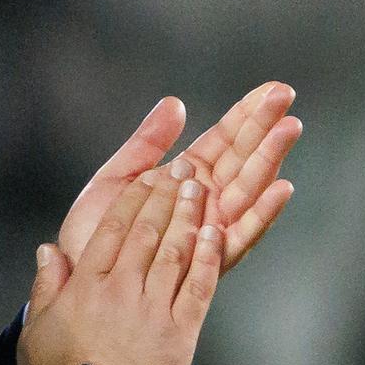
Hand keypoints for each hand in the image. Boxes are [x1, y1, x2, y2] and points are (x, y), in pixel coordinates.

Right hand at [18, 158, 223, 364]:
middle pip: (148, 233)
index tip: (148, 176)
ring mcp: (153, 310)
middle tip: (183, 169)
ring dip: (189, 216)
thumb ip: (46, 286)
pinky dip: (207, 256)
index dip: (133, 200)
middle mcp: (121, 290)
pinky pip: (197, 287)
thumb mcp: (38, 329)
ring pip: (174, 252)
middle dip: (167, 197)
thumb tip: (49, 249)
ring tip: (201, 188)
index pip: (114, 231)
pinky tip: (215, 232)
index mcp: (87, 286)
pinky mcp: (179, 333)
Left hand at [57, 85, 300, 275]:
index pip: (222, 140)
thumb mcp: (116, 178)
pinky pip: (240, 235)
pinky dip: (262, 213)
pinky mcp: (207, 261)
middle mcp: (203, 203)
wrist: (76, 276)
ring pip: (247, 189)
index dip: (246, 114)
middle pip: (242, 159)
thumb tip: (176, 104)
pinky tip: (281, 187)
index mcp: (182, 179)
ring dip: (269, 158)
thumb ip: (146, 144)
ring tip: (289, 128)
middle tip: (287, 96)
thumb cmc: (92, 232)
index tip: (273, 88)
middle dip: (264, 127)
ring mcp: (208, 230)